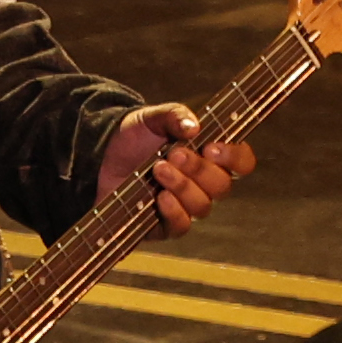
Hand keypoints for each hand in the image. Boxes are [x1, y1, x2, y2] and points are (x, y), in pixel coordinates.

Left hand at [98, 104, 253, 229]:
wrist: (99, 157)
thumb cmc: (133, 138)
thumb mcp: (152, 118)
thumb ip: (175, 116)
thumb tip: (194, 127)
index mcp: (211, 158)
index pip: (242, 163)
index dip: (235, 158)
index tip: (212, 148)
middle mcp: (204, 185)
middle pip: (222, 187)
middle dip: (199, 170)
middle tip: (175, 154)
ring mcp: (185, 206)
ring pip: (202, 206)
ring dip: (183, 187)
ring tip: (158, 169)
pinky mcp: (163, 225)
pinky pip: (181, 226)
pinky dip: (174, 212)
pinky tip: (160, 197)